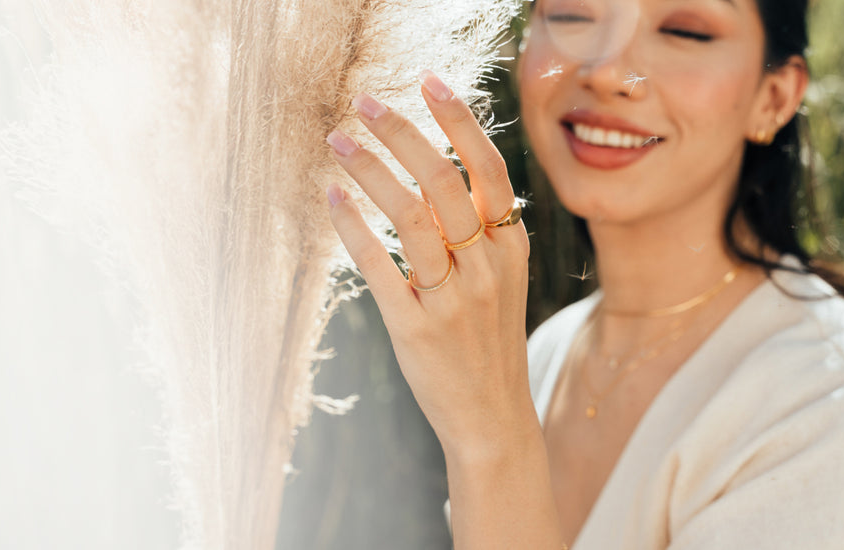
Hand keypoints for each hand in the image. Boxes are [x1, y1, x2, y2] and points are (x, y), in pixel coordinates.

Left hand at [324, 70, 534, 454]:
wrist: (492, 415)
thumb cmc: (487, 337)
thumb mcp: (501, 277)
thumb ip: (477, 227)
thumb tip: (435, 165)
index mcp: (511, 246)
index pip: (487, 167)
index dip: (458, 120)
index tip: (426, 81)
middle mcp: (486, 266)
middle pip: (442, 180)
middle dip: (400, 133)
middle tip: (362, 103)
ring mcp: (452, 298)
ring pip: (408, 215)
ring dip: (368, 170)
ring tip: (338, 143)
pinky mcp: (414, 327)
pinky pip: (378, 265)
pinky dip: (352, 226)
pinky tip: (332, 199)